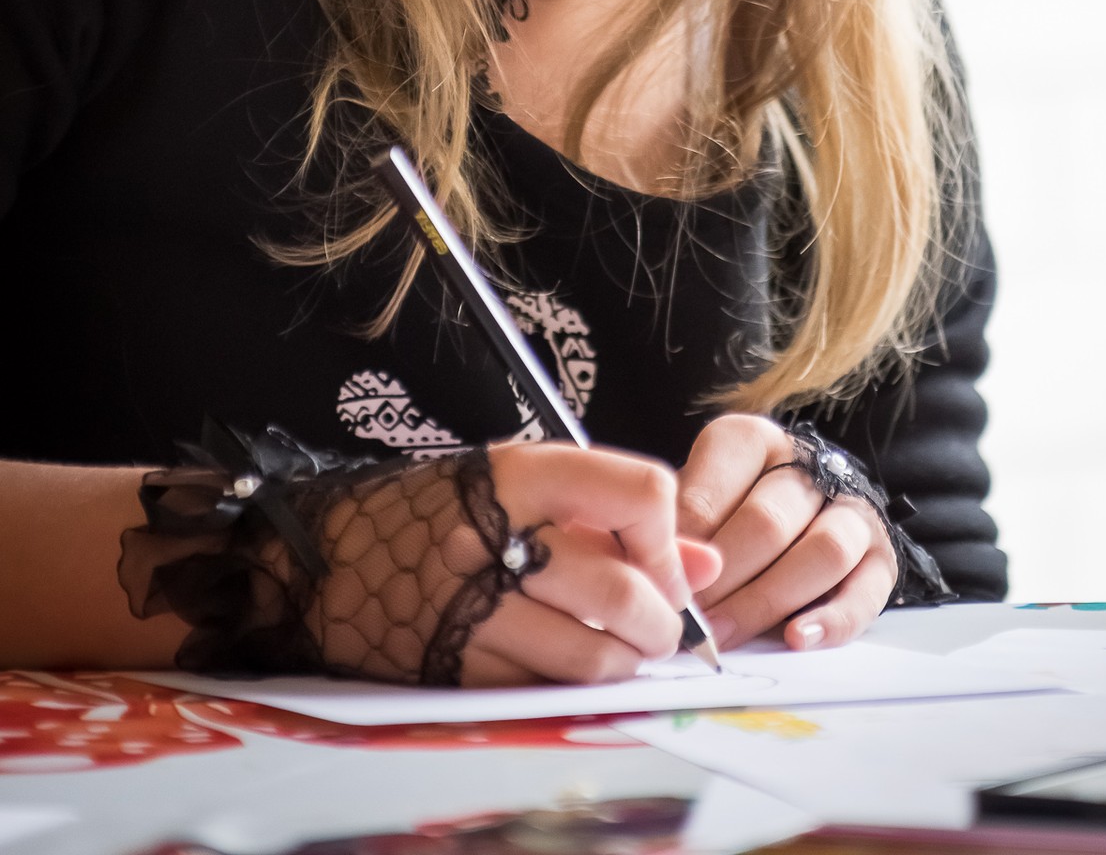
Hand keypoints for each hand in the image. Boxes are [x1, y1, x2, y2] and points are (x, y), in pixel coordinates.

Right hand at [462, 441, 720, 686]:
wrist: (337, 557)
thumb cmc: (444, 512)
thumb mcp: (526, 486)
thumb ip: (618, 518)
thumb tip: (706, 564)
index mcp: (523, 475)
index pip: (640, 493)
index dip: (667, 539)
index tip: (664, 563)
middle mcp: (499, 540)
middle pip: (621, 593)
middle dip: (659, 622)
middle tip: (657, 625)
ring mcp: (474, 612)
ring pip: (593, 659)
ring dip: (624, 664)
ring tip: (619, 649)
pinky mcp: (458, 671)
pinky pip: (547, 692)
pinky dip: (574, 688)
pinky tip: (567, 664)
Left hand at [676, 414, 895, 652]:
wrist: (801, 521)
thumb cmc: (726, 516)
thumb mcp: (696, 502)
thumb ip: (681, 526)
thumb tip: (668, 568)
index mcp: (757, 441)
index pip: (724, 474)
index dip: (692, 528)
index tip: (667, 572)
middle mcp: (811, 468)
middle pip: (770, 520)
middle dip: (724, 576)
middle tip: (690, 617)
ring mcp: (853, 513)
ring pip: (824, 550)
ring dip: (767, 600)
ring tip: (724, 634)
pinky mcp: (882, 560)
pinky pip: (865, 593)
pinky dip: (831, 620)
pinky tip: (796, 638)